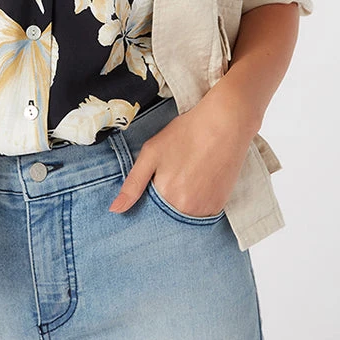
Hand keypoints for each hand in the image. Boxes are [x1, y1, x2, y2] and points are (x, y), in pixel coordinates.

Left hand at [108, 92, 252, 216]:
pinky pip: (200, 213)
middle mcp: (186, 209)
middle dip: (164, 200)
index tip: (155, 182)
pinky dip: (196, 202)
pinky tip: (198, 180)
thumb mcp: (151, 152)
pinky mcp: (219, 206)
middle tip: (173, 173)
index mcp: (166, 196)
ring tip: (186, 174)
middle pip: (166, 215)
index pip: (148, 212)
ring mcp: (205, 210)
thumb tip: (115, 210)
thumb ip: (132, 184)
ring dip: (180, 203)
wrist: (224, 124)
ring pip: (183, 215)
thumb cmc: (186, 133)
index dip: (148, 198)